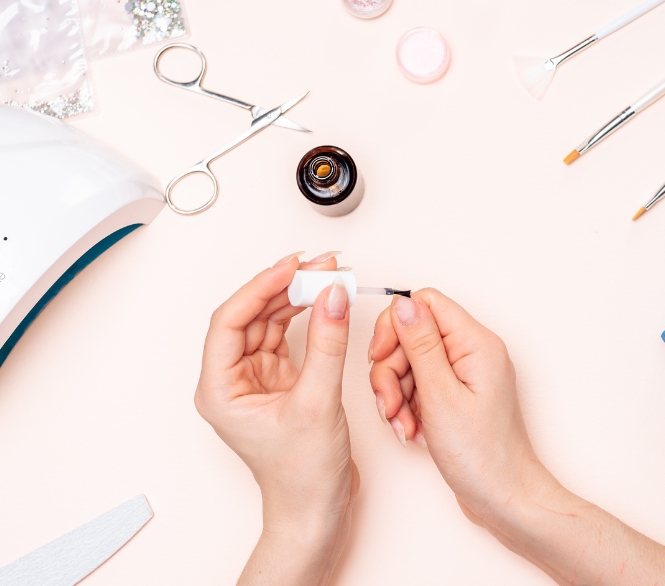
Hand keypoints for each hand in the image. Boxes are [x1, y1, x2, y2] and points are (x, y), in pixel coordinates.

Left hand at [195, 252, 358, 584]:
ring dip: (297, 296)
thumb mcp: (316, 404)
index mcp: (220, 389)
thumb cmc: (302, 476)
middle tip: (317, 265)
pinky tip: (323, 301)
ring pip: (270, 321)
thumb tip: (333, 296)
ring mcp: (256, 377)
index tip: (290, 267)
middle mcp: (233, 379)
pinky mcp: (279, 378)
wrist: (317, 511)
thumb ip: (326, 344)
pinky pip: (287, 334)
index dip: (259, 288)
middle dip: (283, 286)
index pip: (230, 322)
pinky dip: (306, 316)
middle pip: (251, 315)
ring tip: (326, 275)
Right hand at [369, 289, 558, 531]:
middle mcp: (470, 351)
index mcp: (475, 343)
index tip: (381, 355)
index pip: (425, 303)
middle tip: (389, 403)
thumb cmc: (482, 456)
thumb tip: (403, 303)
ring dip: (396, 393)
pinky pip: (416, 384)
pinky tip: (410, 429)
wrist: (503, 500)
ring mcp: (461, 373)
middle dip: (391, 370)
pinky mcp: (453, 393)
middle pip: (411, 335)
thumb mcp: (440, 395)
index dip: (395, 324)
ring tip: (402, 424)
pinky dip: (406, 406)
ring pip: (409, 362)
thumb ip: (419, 344)